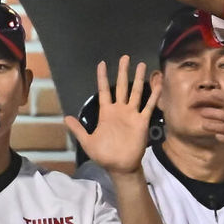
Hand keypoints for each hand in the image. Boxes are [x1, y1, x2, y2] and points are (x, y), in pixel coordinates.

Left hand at [65, 56, 158, 175]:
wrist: (120, 166)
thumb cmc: (104, 155)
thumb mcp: (88, 141)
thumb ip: (78, 129)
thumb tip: (65, 117)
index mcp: (106, 112)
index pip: (104, 90)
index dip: (102, 77)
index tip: (102, 63)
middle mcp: (119, 110)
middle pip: (121, 86)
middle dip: (123, 72)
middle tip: (125, 57)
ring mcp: (132, 114)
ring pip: (136, 92)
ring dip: (139, 79)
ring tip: (141, 64)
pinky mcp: (142, 121)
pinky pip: (148, 106)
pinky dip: (154, 95)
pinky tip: (158, 84)